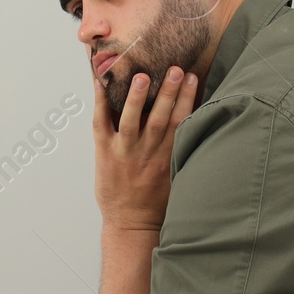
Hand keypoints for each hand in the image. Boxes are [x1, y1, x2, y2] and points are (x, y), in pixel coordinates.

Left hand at [93, 66, 196, 231]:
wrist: (132, 223)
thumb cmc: (156, 202)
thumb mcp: (175, 175)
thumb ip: (180, 150)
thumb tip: (189, 123)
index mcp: (168, 156)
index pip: (181, 122)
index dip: (188, 99)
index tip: (193, 78)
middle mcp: (148, 152)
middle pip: (160, 117)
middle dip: (169, 92)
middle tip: (174, 69)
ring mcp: (125, 152)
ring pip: (131, 120)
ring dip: (137, 97)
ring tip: (142, 76)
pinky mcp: (105, 153)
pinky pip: (101, 123)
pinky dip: (99, 103)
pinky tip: (99, 83)